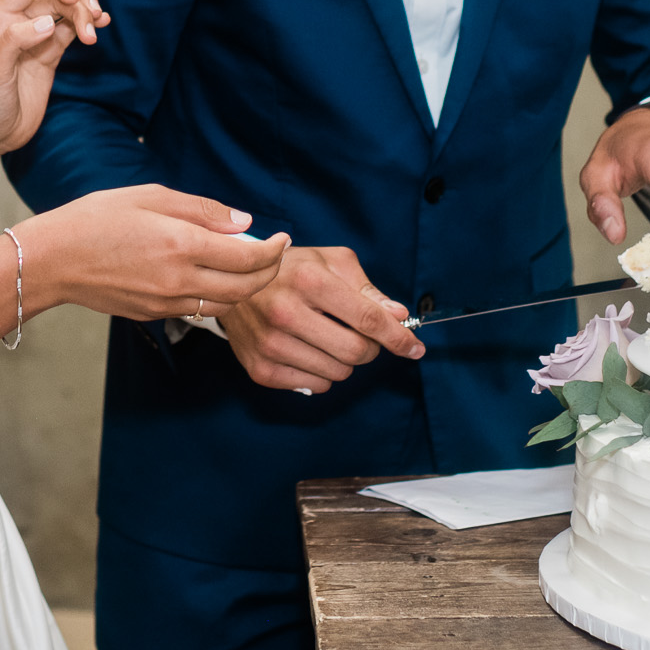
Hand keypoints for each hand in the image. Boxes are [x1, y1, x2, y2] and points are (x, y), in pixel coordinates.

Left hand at [0, 0, 109, 159]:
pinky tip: (101, 25)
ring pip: (67, 10)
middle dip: (77, 3)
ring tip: (98, 27)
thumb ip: (16, 41)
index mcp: (1, 18)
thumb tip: (48, 22)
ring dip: (86, 13)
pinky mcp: (51, 53)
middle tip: (92, 24)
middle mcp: (20, 22)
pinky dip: (88, 25)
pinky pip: (72, 30)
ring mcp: (38, 37)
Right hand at [19, 185, 286, 322]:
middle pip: (246, 288)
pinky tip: (212, 276)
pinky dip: (216, 296)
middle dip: (269, 272)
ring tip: (248, 266)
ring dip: (245, 288)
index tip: (283, 238)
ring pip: (225, 304)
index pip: (248, 256)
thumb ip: (202, 209)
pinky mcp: (154, 315)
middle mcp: (178, 279)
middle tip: (276, 254)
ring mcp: (166, 302)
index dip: (274, 249)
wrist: (52, 260)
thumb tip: (243, 222)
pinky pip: (198, 309)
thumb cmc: (96, 218)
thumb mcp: (150, 195)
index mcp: (181, 243)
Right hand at [217, 245, 423, 392]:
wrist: (234, 283)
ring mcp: (271, 344)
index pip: (368, 319)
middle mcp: (287, 313)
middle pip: (356, 352)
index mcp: (310, 282)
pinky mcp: (261, 369)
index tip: (415, 347)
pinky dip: (322, 373)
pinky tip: (309, 350)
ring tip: (328, 337)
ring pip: (338, 373)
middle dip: (371, 348)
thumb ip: (368, 290)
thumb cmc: (292, 270)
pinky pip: (315, 386)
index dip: (398, 337)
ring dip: (344, 360)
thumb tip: (398, 316)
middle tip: (362, 335)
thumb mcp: (332, 263)